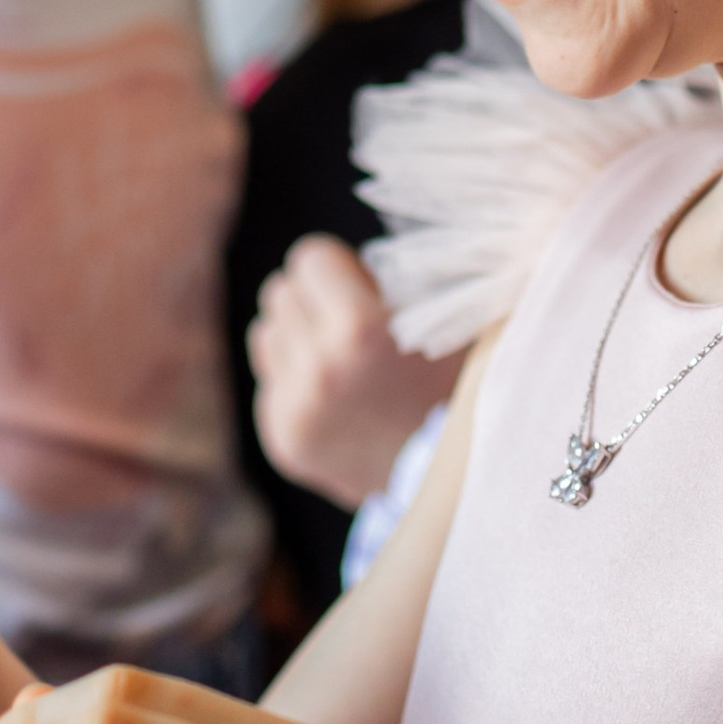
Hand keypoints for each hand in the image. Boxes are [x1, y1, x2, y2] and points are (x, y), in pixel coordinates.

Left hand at [250, 236, 450, 507]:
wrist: (452, 481)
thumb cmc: (457, 384)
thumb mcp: (446, 319)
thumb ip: (408, 274)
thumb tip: (376, 242)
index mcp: (358, 330)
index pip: (309, 258)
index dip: (338, 268)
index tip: (361, 289)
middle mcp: (317, 369)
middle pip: (280, 292)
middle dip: (313, 301)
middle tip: (350, 325)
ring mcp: (295, 410)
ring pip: (265, 333)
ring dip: (297, 338)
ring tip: (341, 362)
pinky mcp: (282, 440)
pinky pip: (269, 383)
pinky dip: (295, 382)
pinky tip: (335, 399)